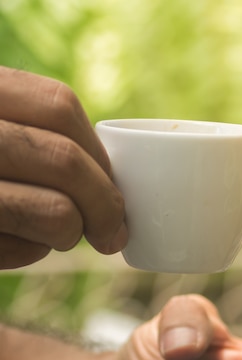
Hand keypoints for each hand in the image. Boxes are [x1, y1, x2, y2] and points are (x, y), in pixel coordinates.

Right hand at [0, 67, 126, 267]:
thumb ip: (30, 132)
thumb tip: (110, 174)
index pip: (59, 106)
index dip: (98, 150)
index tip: (112, 180)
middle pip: (65, 160)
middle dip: (105, 202)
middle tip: (113, 232)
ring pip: (54, 212)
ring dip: (72, 231)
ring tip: (61, 234)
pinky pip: (17, 250)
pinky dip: (28, 253)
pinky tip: (11, 244)